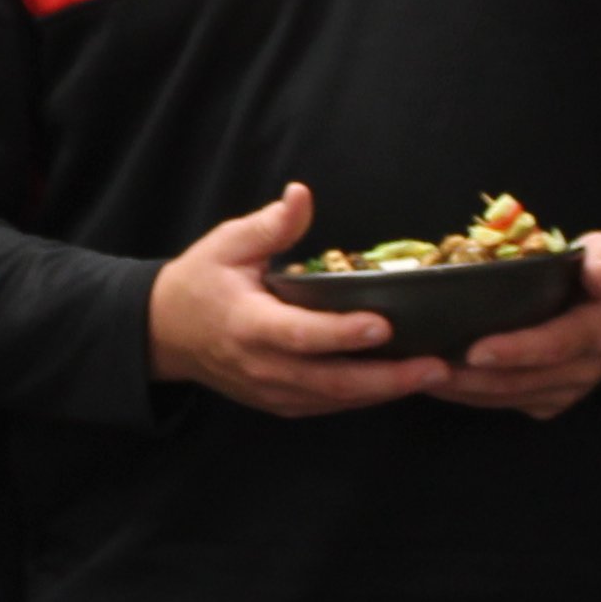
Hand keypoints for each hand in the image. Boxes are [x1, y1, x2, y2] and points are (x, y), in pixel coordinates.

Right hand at [145, 187, 452, 419]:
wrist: (164, 334)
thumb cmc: (200, 282)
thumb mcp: (227, 243)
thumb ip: (270, 225)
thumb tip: (301, 195)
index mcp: (247, 324)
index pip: (299, 334)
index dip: (341, 333)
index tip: (382, 325)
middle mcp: (262, 366)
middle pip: (331, 382)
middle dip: (387, 378)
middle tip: (436, 367)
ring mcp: (272, 391)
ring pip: (336, 400)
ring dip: (386, 391)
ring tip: (434, 375)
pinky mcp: (281, 403)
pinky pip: (329, 406)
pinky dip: (366, 398)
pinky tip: (402, 384)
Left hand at [440, 230, 600, 418]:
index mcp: (599, 332)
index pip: (555, 346)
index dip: (516, 351)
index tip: (475, 351)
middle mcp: (584, 369)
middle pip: (523, 380)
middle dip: (473, 378)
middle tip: (426, 366)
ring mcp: (567, 390)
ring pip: (510, 398)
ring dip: (464, 390)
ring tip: (420, 375)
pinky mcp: (551, 400)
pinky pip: (507, 403)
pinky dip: (471, 395)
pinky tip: (438, 383)